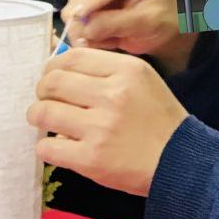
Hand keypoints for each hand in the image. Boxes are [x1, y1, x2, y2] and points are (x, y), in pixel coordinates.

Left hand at [28, 48, 189, 197]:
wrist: (181, 160)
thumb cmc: (159, 120)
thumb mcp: (143, 81)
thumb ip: (107, 72)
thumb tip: (60, 69)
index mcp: (127, 71)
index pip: (72, 58)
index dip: (53, 68)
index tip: (52, 79)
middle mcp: (113, 95)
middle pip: (52, 82)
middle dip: (42, 92)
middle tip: (47, 102)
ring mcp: (100, 128)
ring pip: (43, 113)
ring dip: (38, 118)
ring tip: (48, 123)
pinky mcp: (91, 158)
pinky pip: (46, 147)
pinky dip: (46, 147)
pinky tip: (60, 147)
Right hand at [65, 0, 194, 70]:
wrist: (166, 26)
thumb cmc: (165, 21)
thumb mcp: (148, 22)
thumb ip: (117, 23)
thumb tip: (84, 28)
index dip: (90, 1)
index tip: (77, 18)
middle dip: (84, 20)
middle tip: (97, 42)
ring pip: (74, 6)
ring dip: (84, 27)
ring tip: (108, 39)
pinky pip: (74, 16)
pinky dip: (85, 29)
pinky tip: (104, 36)